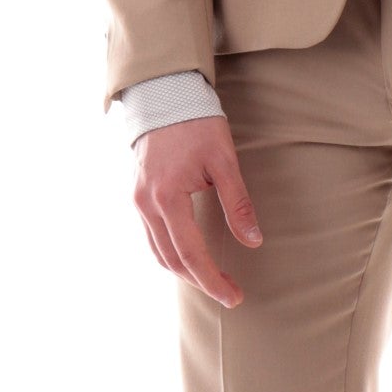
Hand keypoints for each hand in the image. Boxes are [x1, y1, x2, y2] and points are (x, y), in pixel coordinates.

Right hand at [132, 115, 261, 308]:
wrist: (165, 96)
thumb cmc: (197, 124)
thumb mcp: (224, 160)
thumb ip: (238, 203)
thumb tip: (254, 241)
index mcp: (167, 197)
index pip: (191, 254)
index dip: (213, 280)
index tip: (235, 296)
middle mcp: (146, 204)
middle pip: (171, 260)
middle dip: (201, 281)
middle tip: (230, 292)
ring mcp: (138, 201)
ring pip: (158, 252)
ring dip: (184, 272)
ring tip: (213, 280)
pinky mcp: (138, 196)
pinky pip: (152, 237)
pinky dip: (171, 254)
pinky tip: (192, 257)